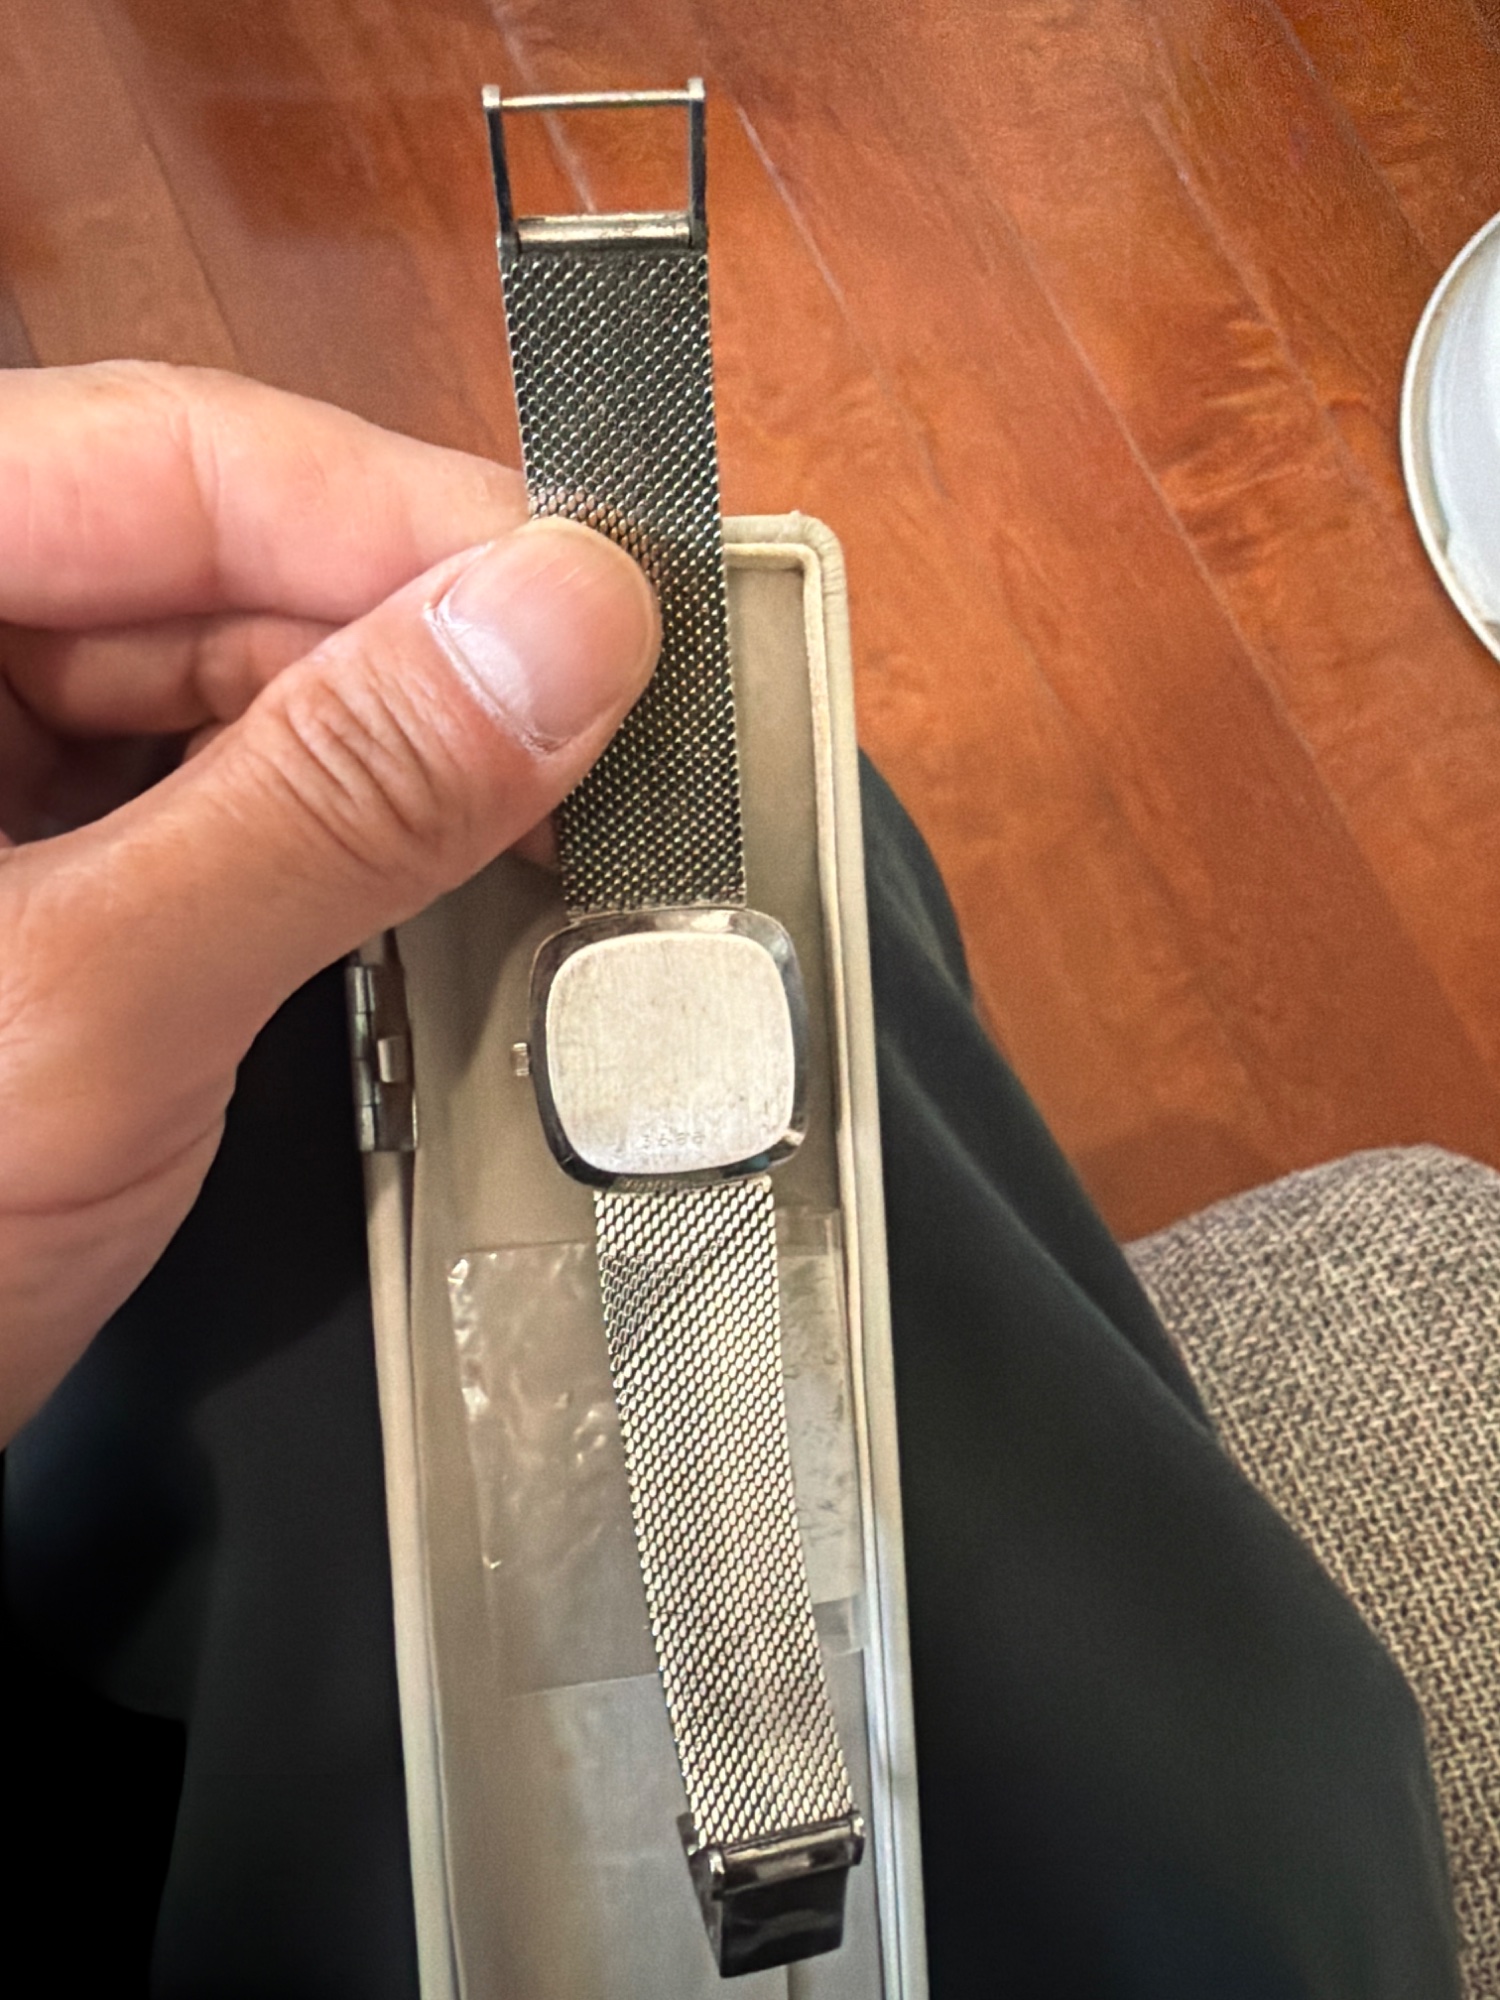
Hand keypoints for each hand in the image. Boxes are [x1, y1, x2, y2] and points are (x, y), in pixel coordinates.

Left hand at [0, 362, 657, 1440]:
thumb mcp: (101, 1008)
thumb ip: (334, 798)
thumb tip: (573, 620)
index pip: (167, 460)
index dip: (406, 516)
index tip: (607, 602)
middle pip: (208, 558)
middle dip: (424, 649)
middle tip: (620, 735)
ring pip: (228, 672)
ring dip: (401, 743)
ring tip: (561, 812)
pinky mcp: (28, 851)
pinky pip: (215, 783)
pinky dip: (341, 824)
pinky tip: (443, 866)